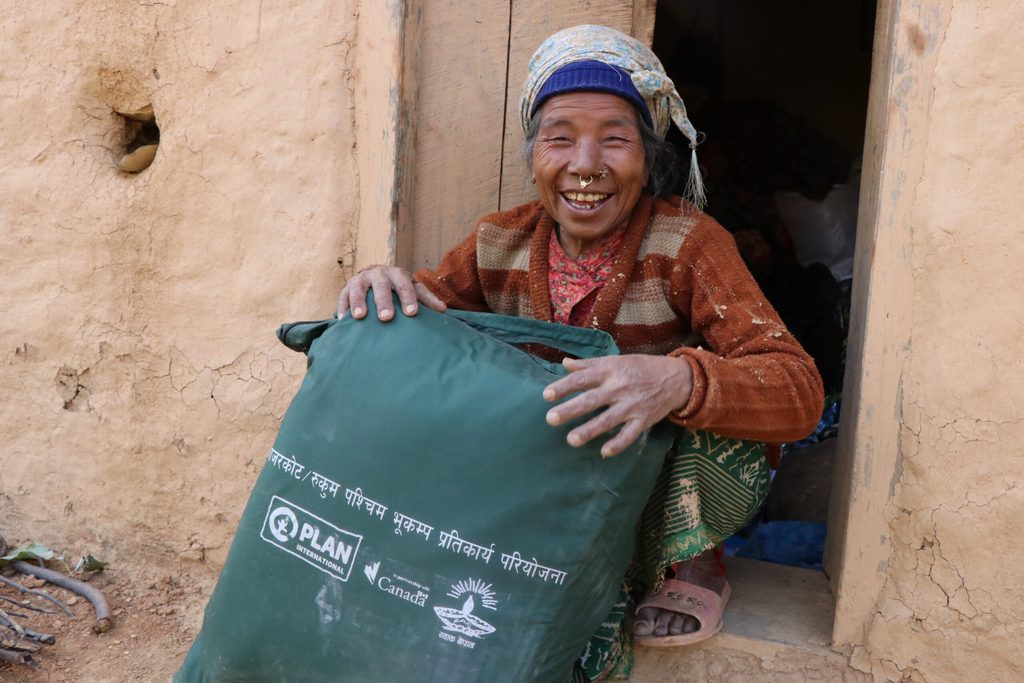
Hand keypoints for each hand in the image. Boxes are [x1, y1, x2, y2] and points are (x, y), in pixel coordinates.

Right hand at [336, 265, 447, 320]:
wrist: (376, 275)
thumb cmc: (399, 287)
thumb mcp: (413, 289)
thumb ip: (426, 299)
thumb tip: (443, 310)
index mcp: (397, 274)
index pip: (404, 285)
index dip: (408, 298)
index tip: (412, 313)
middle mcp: (378, 274)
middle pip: (381, 286)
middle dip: (383, 301)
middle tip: (387, 317)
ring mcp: (361, 280)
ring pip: (359, 289)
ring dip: (359, 302)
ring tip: (360, 317)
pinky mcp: (347, 288)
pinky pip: (343, 297)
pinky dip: (342, 307)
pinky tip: (343, 320)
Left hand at [542, 354, 692, 457]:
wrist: (676, 378)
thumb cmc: (640, 368)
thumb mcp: (616, 360)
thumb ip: (589, 364)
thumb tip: (564, 363)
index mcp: (610, 371)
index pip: (583, 378)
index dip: (564, 387)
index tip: (546, 395)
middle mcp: (619, 388)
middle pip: (591, 400)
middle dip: (571, 410)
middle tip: (550, 419)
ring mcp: (632, 405)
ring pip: (608, 420)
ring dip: (589, 430)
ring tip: (571, 439)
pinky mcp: (644, 420)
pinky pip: (630, 434)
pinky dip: (618, 444)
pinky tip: (604, 452)